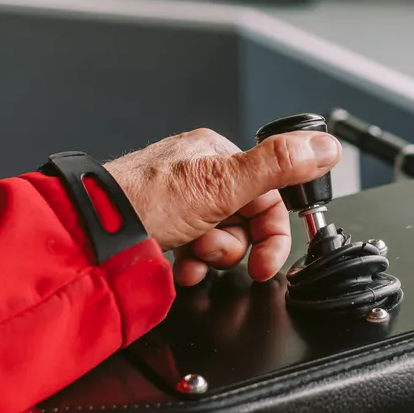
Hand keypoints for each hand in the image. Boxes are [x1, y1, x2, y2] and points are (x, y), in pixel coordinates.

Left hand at [105, 127, 340, 285]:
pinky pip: (193, 251)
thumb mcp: (221, 184)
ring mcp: (178, 202)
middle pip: (245, 221)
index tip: (268, 263)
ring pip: (220, 238)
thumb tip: (324, 146)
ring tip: (190, 256)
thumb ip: (277, 166)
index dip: (272, 234)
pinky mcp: (162, 228)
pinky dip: (191, 264)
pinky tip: (179, 266)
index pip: (268, 195)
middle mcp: (197, 174)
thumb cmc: (142, 201)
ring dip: (211, 256)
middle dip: (233, 246)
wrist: (89, 234)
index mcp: (215, 154)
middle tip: (214, 253)